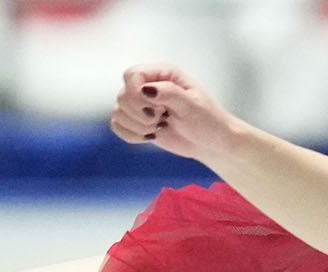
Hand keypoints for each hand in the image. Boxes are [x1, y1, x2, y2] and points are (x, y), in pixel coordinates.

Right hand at [109, 63, 237, 159]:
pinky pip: (117, 125)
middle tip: (162, 119)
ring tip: (159, 127)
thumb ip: (169, 93)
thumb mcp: (192, 105)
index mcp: (163, 73)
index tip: (156, 109)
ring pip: (118, 112)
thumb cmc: (207, 120)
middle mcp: (148, 84)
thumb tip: (145, 89)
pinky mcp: (136, 120)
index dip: (136, 94)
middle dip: (140, 114)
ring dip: (137, 126)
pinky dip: (131, 135)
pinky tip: (149, 136)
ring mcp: (140, 103)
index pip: (131, 75)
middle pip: (122, 95)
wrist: (210, 141)